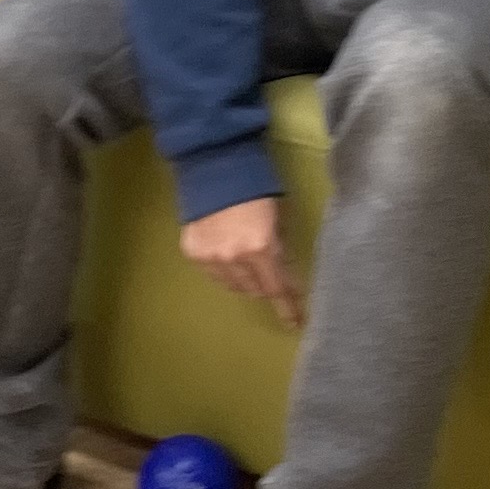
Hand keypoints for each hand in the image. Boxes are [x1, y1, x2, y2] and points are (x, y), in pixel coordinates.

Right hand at [180, 197, 302, 325]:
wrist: (215, 165)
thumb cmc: (256, 187)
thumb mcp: (280, 217)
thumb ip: (282, 247)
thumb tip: (285, 273)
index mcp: (262, 248)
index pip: (278, 288)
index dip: (289, 307)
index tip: (296, 323)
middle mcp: (235, 259)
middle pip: (256, 289)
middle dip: (265, 283)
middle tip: (267, 268)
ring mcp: (211, 258)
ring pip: (233, 285)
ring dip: (244, 278)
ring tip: (244, 257)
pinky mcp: (193, 253)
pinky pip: (213, 274)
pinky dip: (223, 268)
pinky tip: (224, 249)